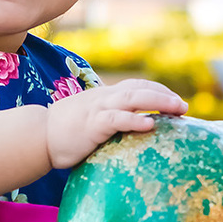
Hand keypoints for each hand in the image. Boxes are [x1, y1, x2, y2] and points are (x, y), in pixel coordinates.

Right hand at [46, 78, 186, 169]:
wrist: (38, 135)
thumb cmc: (62, 133)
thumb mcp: (88, 121)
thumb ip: (106, 122)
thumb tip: (125, 135)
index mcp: (103, 96)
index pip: (136, 86)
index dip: (157, 90)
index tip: (174, 100)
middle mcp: (104, 97)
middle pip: (140, 88)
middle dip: (165, 95)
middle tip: (184, 107)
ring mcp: (98, 109)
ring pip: (134, 98)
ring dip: (159, 101)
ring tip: (178, 109)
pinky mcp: (93, 124)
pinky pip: (118, 118)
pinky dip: (135, 119)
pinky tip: (150, 124)